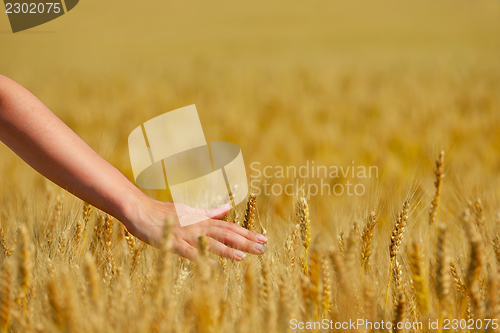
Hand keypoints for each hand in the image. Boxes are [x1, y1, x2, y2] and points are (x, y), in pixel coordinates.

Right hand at [122, 194, 267, 261]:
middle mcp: (198, 226)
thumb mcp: (190, 210)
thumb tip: (227, 208)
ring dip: (227, 249)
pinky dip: (199, 257)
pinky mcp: (172, 242)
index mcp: (202, 219)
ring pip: (210, 242)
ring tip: (245, 256)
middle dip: (245, 241)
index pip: (229, 227)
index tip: (263, 238)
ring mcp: (185, 234)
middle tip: (264, 247)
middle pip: (225, 234)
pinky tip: (211, 265)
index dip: (247, 233)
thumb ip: (209, 212)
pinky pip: (187, 251)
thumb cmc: (163, 211)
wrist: (139, 210)